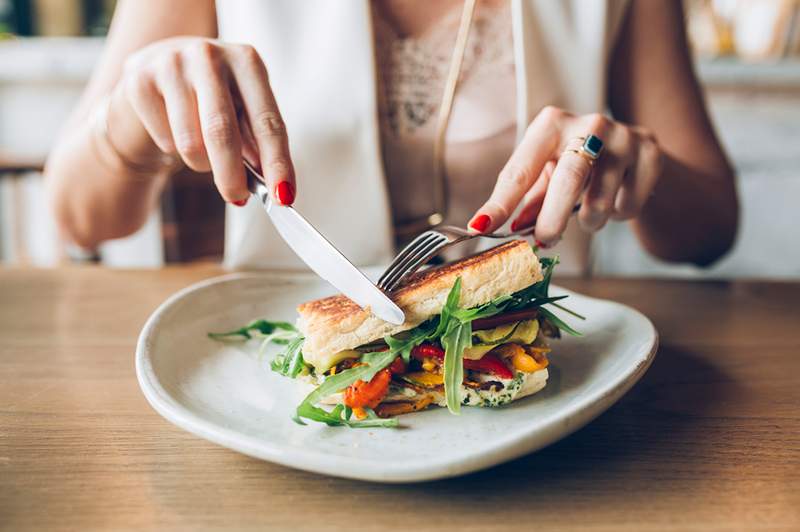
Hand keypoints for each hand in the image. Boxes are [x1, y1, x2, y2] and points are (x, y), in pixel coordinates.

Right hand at [117, 37, 294, 205]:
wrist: (154, 74)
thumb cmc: (208, 99)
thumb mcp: (240, 112)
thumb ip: (256, 144)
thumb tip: (273, 188)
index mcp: (246, 62)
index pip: (268, 121)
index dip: (277, 162)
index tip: (284, 196)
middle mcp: (209, 56)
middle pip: (222, 131)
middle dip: (232, 175)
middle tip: (237, 198)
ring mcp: (171, 65)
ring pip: (190, 143)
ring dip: (201, 164)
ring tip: (202, 153)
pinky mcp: (139, 81)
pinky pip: (165, 141)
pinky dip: (173, 151)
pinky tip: (173, 131)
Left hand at [468, 106, 662, 244]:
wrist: (633, 150)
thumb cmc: (576, 164)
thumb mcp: (547, 174)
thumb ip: (525, 200)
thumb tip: (499, 228)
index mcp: (551, 125)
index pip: (521, 169)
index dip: (501, 203)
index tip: (481, 228)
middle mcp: (589, 123)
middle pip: (568, 179)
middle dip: (552, 218)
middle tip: (543, 241)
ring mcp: (624, 137)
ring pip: (601, 200)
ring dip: (589, 222)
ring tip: (588, 215)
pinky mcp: (651, 154)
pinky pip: (628, 206)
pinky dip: (617, 215)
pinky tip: (616, 198)